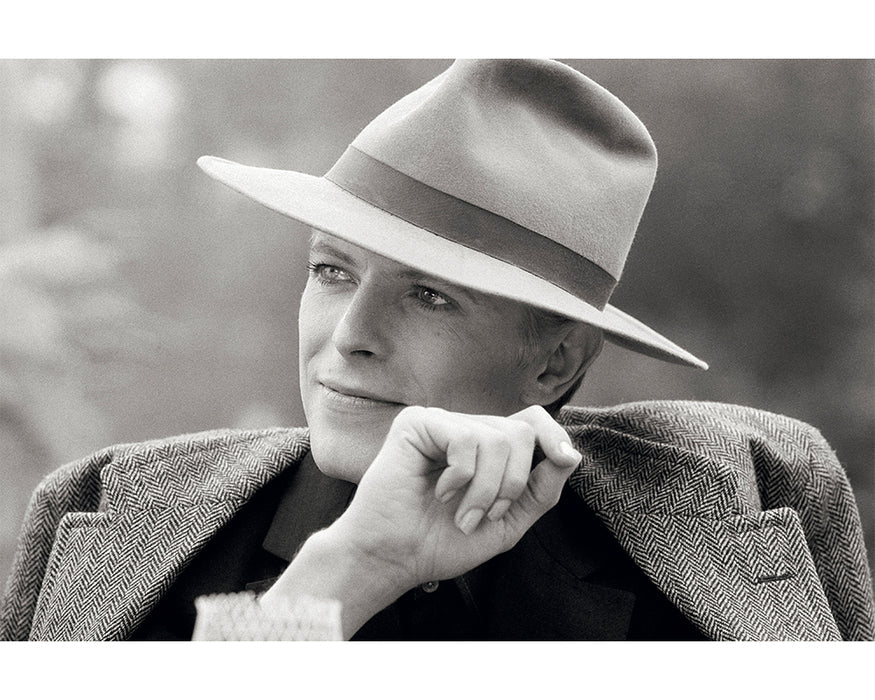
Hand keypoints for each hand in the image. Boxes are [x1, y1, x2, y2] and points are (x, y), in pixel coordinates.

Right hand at [262, 404, 580, 638]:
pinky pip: (465, 439)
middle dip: (512, 483)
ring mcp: (441, 424)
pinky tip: (439, 491)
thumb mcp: (506, 522)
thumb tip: (571, 456)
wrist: (394, 558)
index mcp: (485, 450)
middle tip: (480, 515)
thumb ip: (539, 491)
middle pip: (520, 432)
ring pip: (497, 438)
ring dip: (485, 489)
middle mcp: (465, 430)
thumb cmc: (441, 543)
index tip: (565, 458)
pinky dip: (461, 476)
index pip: (530, 421)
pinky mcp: (417, 423)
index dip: (554, 434)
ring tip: (460, 513)